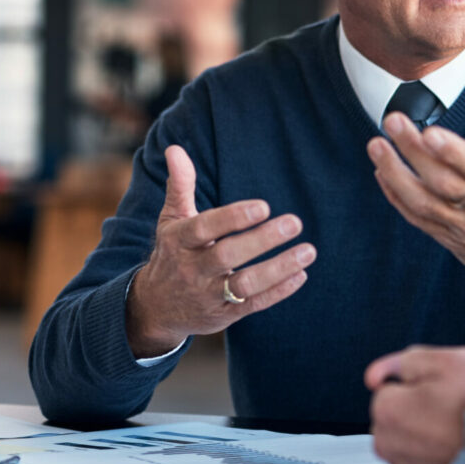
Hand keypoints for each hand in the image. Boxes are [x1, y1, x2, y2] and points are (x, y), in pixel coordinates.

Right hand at [127, 145, 315, 357]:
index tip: (263, 206)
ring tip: (308, 251)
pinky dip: (279, 292)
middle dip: (262, 240)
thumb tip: (175, 149)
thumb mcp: (171, 220)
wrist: (155, 308)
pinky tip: (301, 274)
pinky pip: (254, 304)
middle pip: (227, 255)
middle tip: (295, 221)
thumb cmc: (171, 253)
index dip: (232, 217)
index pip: (204, 228)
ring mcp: (209, 294)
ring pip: (244, 285)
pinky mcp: (224, 315)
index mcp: (179, 241)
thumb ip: (180, 186)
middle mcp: (192, 269)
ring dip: (278, 269)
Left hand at [365, 346, 464, 463]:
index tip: (441, 393)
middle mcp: (389, 446)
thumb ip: (406, 362)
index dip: (419, 389)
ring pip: (407, 449)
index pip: (389, 391)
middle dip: (416, 416)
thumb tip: (377, 373)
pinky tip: (458, 457)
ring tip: (458, 436)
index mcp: (389, 410)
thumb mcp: (448, 362)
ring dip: (424, 442)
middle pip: (395, 423)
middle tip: (452, 413)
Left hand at [366, 94, 464, 348]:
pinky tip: (382, 173)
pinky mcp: (452, 241)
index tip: (430, 132)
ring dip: (396, 174)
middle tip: (391, 121)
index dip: (454, 153)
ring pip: (424, 203)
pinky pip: (419, 220)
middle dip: (414, 152)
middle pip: (445, 182)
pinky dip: (397, 198)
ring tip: (375, 146)